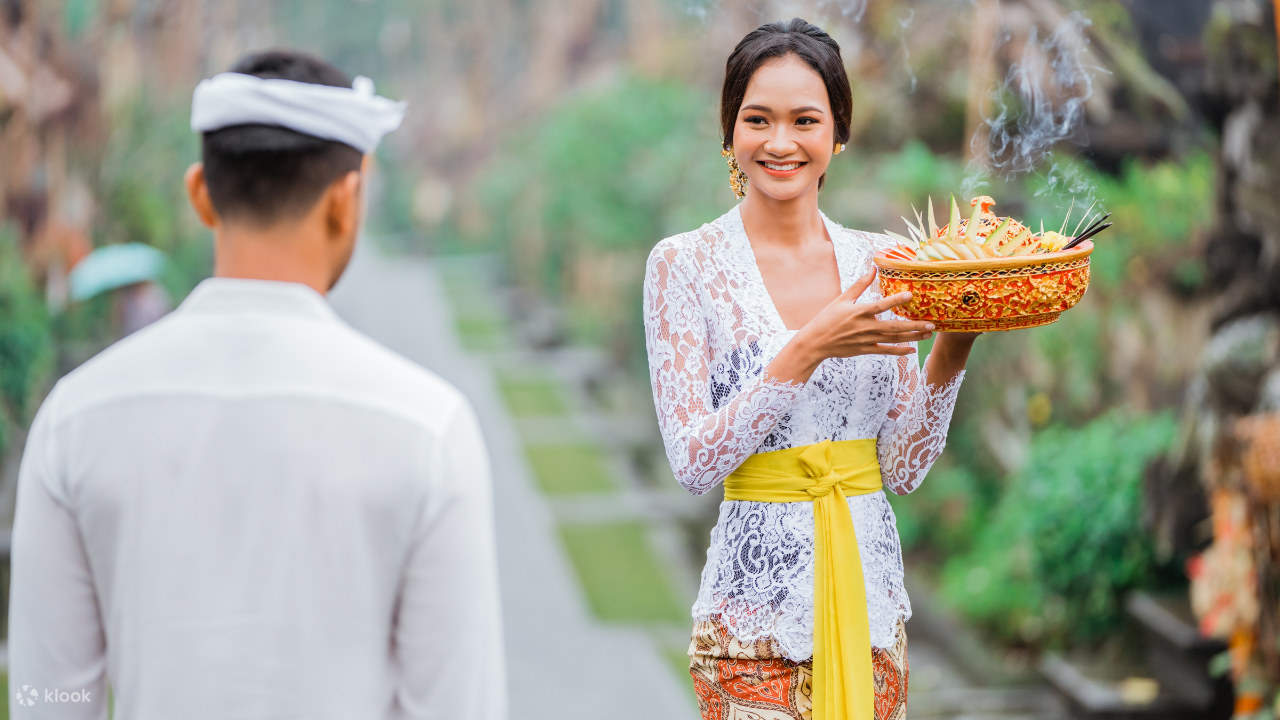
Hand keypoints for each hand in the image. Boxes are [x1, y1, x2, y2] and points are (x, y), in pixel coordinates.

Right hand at [796, 267, 934, 360]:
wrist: (815, 342)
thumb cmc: (827, 318)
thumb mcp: (842, 299)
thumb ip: (859, 285)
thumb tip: (873, 269)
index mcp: (859, 312)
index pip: (880, 305)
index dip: (895, 300)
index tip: (910, 295)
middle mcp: (865, 327)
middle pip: (894, 327)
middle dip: (914, 326)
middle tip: (931, 324)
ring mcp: (866, 340)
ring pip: (894, 340)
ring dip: (912, 337)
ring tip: (927, 334)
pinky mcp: (865, 350)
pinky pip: (885, 351)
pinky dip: (899, 351)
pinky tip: (911, 349)